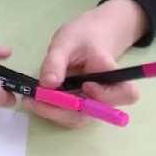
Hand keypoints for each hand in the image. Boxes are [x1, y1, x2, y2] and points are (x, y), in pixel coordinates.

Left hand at [32, 0, 146, 127]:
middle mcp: (107, 94)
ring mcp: (93, 103)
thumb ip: (56, 62)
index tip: (86, 86)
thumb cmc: (82, 36)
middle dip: (63, 111)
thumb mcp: (66, 41)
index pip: (126, 94)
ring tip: (30, 99)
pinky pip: (66, 115)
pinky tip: (34, 99)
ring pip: (77, 118)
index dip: (108, 96)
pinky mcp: (79, 107)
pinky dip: (50, 110)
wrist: (87, 39)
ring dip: (53, 112)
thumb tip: (48, 84)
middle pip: (95, 114)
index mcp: (112, 74)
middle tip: (35, 99)